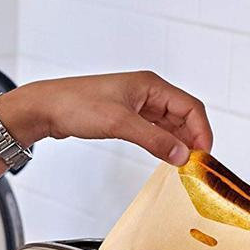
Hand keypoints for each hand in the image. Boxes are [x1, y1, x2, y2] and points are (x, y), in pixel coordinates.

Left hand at [0, 71, 212, 165]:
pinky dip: (162, 142)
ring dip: (178, 142)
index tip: (203, 155)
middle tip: (195, 164)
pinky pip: (154, 129)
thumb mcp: (119, 124)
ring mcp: (137, 104)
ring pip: (169, 124)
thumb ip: (153, 140)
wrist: (46, 108)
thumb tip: (181, 154)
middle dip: (192, 138)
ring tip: (182, 163)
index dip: (201, 131)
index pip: (191, 107)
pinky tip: (165, 155)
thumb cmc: (76, 104)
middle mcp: (147, 92)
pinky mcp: (126, 116)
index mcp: (151, 85)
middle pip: (183, 115)